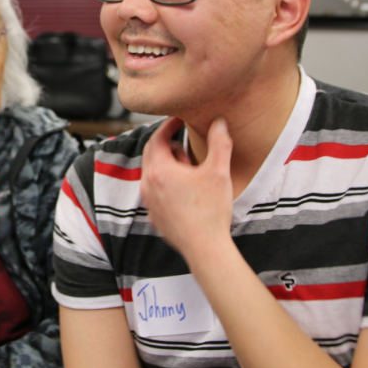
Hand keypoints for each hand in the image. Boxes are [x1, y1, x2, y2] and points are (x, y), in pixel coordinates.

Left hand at [139, 117, 233, 264]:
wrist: (205, 248)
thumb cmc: (211, 210)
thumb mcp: (218, 172)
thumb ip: (219, 143)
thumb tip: (219, 122)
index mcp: (159, 170)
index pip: (157, 138)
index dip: (168, 125)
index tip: (179, 118)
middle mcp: (147, 184)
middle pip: (151, 154)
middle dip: (166, 143)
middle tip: (183, 141)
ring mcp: (148, 202)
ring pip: (152, 173)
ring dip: (167, 164)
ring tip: (189, 167)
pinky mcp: (154, 215)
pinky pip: (155, 191)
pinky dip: (165, 183)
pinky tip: (184, 189)